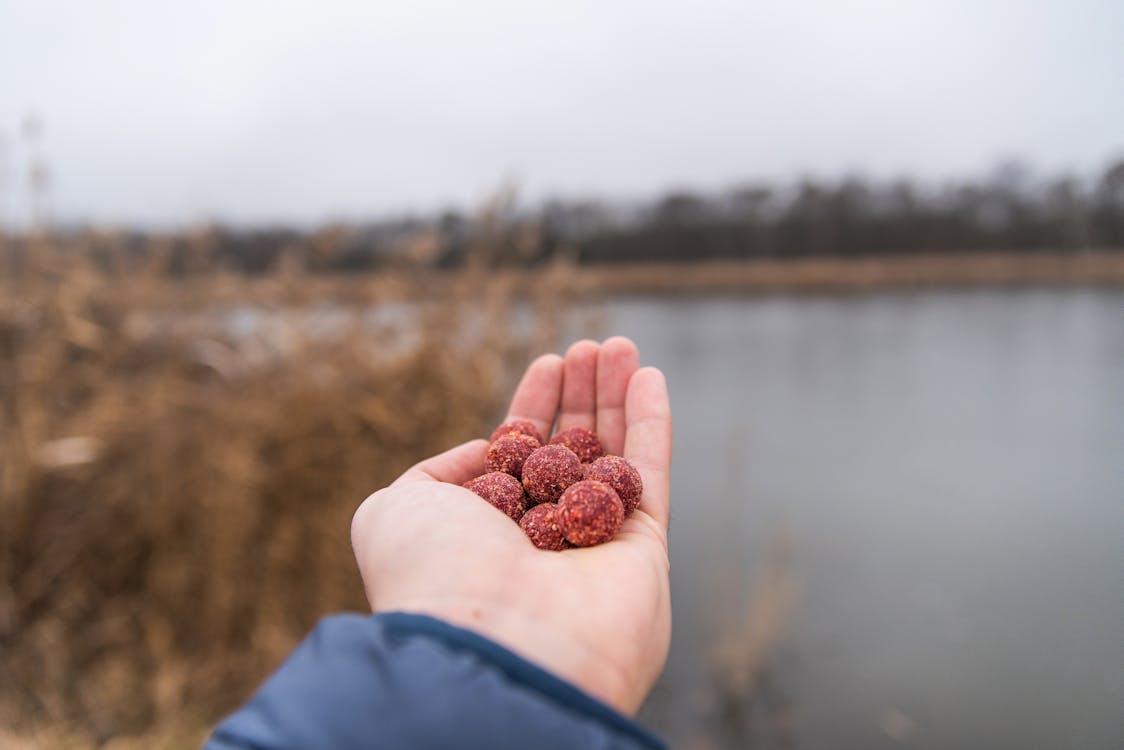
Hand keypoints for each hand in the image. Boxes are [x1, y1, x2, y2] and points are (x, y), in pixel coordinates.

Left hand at [350, 337, 671, 713]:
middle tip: (592, 346)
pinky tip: (650, 377)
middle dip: (582, 396)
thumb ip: (435, 471)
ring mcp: (596, 545)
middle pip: (571, 451)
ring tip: (622, 344)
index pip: (519, 459)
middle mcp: (543, 540)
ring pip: (614, 456)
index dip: (533, 408)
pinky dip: (654, 424)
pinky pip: (651, 475)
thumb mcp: (395, 509)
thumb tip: (486, 449)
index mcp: (487, 534)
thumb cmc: (434, 573)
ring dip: (619, 398)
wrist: (495, 639)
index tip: (548, 363)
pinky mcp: (644, 549)